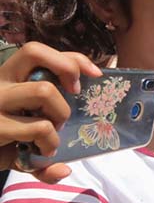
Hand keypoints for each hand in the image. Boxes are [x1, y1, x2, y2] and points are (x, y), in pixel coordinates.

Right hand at [0, 42, 100, 182]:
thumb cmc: (12, 140)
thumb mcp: (34, 124)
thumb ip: (55, 114)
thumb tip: (84, 114)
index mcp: (9, 77)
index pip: (36, 50)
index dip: (70, 57)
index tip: (96, 74)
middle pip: (35, 54)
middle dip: (66, 73)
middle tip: (73, 98)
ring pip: (43, 90)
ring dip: (60, 114)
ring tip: (54, 132)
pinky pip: (40, 127)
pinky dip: (51, 142)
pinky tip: (44, 151)